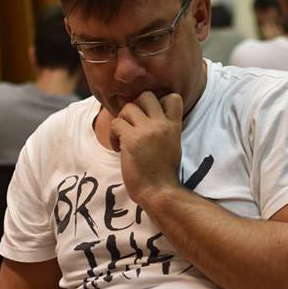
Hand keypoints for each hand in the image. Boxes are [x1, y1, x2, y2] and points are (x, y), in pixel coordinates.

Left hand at [110, 91, 183, 206]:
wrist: (159, 192)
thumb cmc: (163, 174)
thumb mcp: (173, 146)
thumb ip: (165, 130)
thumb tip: (148, 118)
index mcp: (174, 126)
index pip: (172, 97)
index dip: (159, 101)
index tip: (150, 116)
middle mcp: (161, 124)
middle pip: (146, 96)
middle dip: (136, 107)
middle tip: (133, 124)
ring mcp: (146, 131)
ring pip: (128, 108)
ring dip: (122, 121)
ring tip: (123, 138)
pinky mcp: (131, 140)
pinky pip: (116, 124)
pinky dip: (113, 135)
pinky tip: (119, 148)